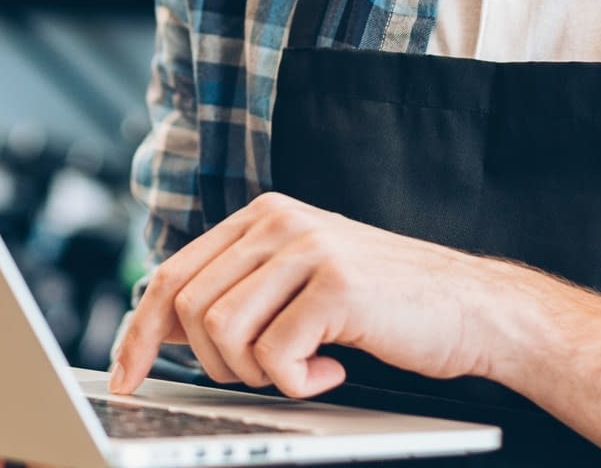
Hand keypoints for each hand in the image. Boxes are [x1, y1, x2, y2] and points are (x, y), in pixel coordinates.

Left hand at [109, 192, 528, 398]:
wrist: (474, 309)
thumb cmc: (384, 307)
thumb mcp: (300, 281)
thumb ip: (241, 289)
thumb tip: (164, 329)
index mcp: (259, 217)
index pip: (171, 275)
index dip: (139, 332)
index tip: (127, 377)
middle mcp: (277, 221)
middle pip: (188, 308)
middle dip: (215, 364)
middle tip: (268, 373)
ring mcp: (307, 248)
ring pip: (222, 332)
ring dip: (257, 372)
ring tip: (303, 368)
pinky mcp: (336, 285)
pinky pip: (275, 355)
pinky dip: (297, 382)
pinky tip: (332, 371)